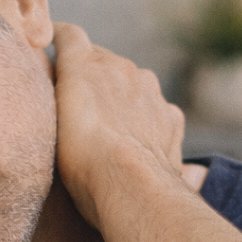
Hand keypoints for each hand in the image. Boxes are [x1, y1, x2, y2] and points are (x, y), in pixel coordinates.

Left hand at [52, 22, 241, 241]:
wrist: (126, 183)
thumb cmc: (148, 200)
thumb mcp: (175, 188)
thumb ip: (186, 179)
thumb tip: (200, 176)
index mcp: (165, 116)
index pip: (143, 99)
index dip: (125, 105)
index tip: (109, 118)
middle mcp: (145, 86)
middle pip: (119, 73)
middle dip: (100, 84)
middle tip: (72, 106)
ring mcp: (114, 72)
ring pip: (94, 60)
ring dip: (77, 71)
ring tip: (51, 83)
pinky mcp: (80, 68)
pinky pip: (69, 40)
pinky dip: (57, 42)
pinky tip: (41, 44)